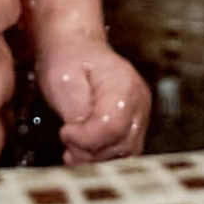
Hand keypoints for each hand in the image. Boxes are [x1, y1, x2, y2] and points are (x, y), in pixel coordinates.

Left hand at [36, 38, 148, 163]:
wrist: (75, 46)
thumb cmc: (69, 58)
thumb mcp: (63, 79)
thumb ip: (76, 112)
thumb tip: (83, 140)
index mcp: (123, 86)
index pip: (112, 127)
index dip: (86, 138)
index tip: (65, 131)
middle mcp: (139, 102)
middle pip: (121, 145)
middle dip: (89, 150)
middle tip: (66, 138)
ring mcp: (140, 114)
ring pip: (125, 153)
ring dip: (95, 157)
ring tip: (71, 146)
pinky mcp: (134, 124)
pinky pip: (123, 150)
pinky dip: (102, 156)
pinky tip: (82, 150)